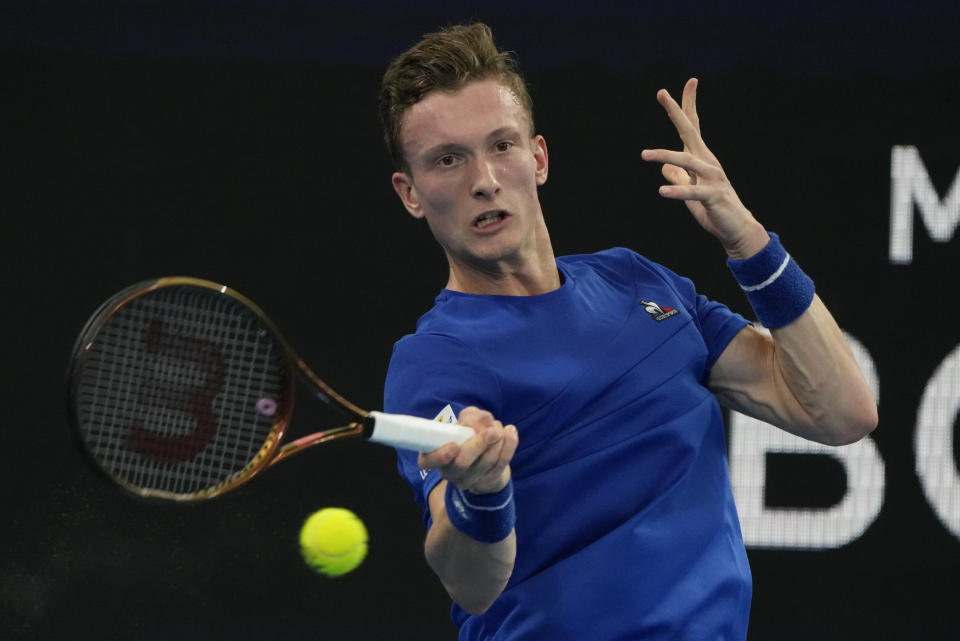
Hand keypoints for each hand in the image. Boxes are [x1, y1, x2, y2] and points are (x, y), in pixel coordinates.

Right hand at [417, 406, 517, 494]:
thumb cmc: (468, 433)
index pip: (427, 461)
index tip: (454, 446)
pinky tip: (510, 432)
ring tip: (499, 428)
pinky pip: (501, 464)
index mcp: (434, 455)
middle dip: (478, 445)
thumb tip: (485, 421)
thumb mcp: (466, 420)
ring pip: (485, 463)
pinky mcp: (488, 481)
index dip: (440, 456)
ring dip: (497, 442)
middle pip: (461, 464)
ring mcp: (469, 479)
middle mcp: (449, 471)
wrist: (486, 452)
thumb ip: (471, 416)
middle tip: (492, 431)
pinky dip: (509, 445)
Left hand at [641, 78, 767, 258]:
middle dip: (675, 112)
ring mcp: (712, 177)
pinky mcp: (713, 196)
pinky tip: (662, 191)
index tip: (684, 83)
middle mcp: (708, 162)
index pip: (691, 127)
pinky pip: (692, 191)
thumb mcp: (690, 191)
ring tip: (644, 154)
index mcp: (701, 158)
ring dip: (665, 156)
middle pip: (690, 131)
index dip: (686, 106)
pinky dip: (677, 190)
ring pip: (687, 161)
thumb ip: (679, 177)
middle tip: (661, 93)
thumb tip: (665, 169)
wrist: (735, 229)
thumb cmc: (713, 208)